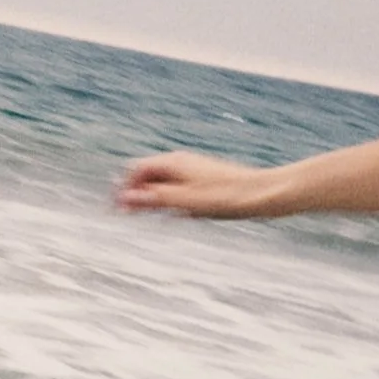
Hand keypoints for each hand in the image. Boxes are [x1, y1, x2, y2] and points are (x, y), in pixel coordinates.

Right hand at [116, 151, 273, 218]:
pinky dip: (169, 199)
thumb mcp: (186, 201)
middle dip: (135, 192)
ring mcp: (194, 171)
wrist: (263, 193)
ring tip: (144, 215)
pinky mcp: (205, 181)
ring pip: (164, 182)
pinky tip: (173, 214)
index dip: (123, 187)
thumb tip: (126, 198)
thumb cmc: (226, 197)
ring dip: (151, 197)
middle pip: (149, 175)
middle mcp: (182, 163)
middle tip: (124, 214)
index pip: (137, 170)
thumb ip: (156, 199)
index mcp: (174, 163)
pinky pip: (178, 188)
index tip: (116, 208)